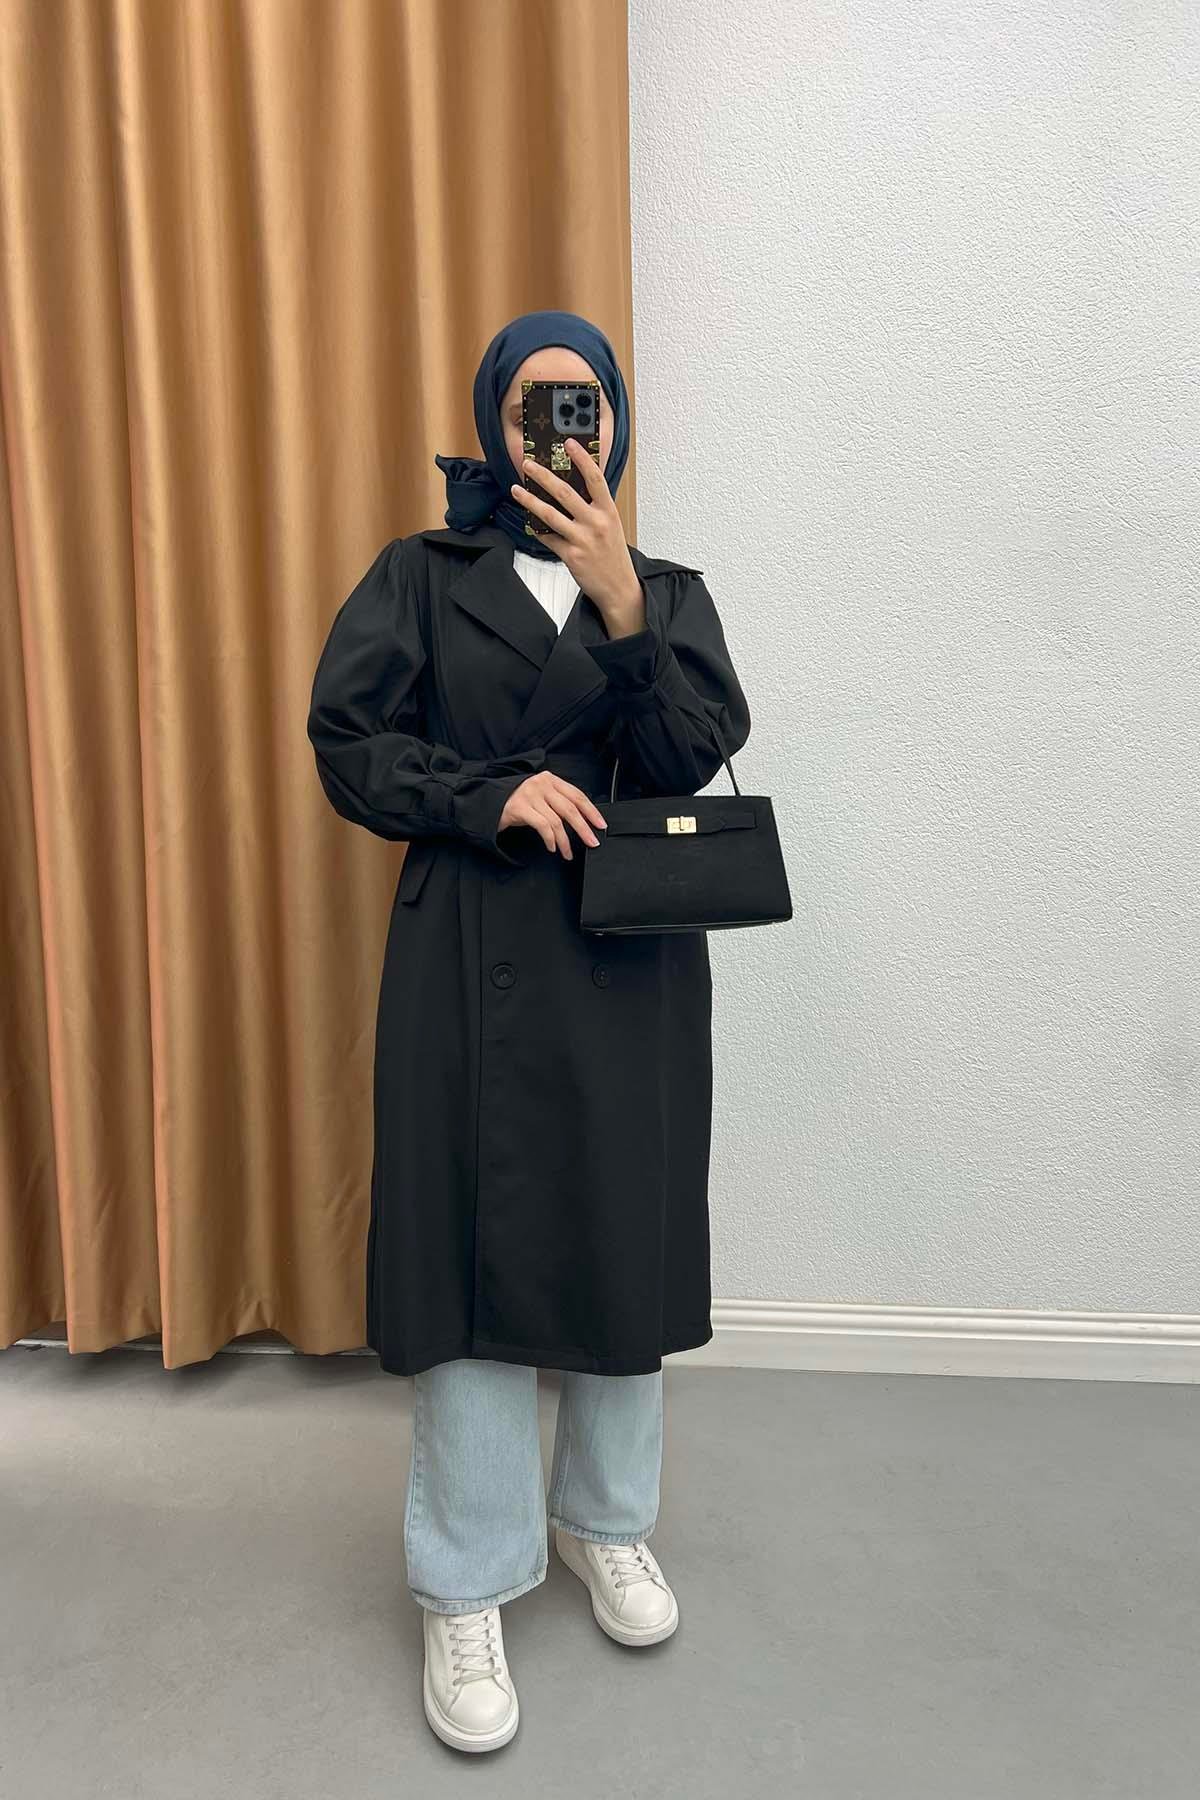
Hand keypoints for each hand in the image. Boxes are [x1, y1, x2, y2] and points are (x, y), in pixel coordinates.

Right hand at [498, 772, 608, 860]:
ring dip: (565, 841)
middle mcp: (541, 784)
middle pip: (570, 809)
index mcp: (550, 780)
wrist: (488, 803)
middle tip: (592, 842)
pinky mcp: (520, 807)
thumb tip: (582, 821)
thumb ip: (558, 803)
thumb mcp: (540, 797)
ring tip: (567, 853)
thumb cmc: (518, 802)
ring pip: (557, 821)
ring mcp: (530, 795)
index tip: (600, 824)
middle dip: (584, 828)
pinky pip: (542, 826)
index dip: (591, 811)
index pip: (577, 795)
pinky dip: (550, 839)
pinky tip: (553, 847)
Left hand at [510, 439, 642, 622]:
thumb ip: (594, 507)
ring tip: (517, 490)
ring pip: (549, 514)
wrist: (619, 587)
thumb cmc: (613, 555)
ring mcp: (582, 539)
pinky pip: (548, 538)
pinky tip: (528, 521)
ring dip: (529, 500)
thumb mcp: (611, 525)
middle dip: (543, 476)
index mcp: (608, 511)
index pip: (594, 478)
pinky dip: (536, 529)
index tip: (568, 443)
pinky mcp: (571, 555)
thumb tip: (571, 489)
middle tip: (528, 465)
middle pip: (565, 492)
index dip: (581, 458)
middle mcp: (596, 523)